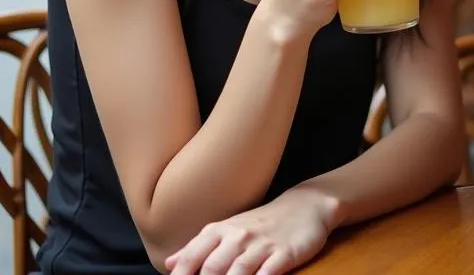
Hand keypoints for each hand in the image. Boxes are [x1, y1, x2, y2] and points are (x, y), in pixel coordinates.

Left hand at [165, 189, 335, 274]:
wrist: (304, 205)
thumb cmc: (260, 223)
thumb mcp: (228, 229)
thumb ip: (198, 247)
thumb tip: (170, 264)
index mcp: (220, 231)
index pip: (193, 258)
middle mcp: (238, 236)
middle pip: (212, 267)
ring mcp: (262, 244)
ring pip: (238, 271)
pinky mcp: (285, 253)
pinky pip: (269, 271)